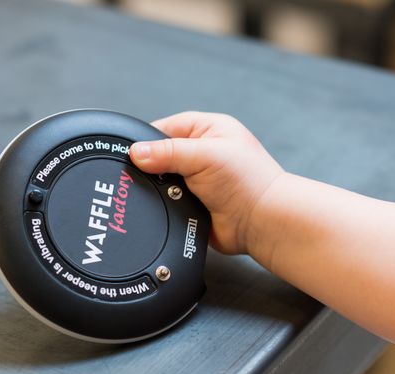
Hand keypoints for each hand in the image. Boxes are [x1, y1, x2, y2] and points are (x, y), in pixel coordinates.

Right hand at [130, 111, 283, 253]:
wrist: (262, 223)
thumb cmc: (249, 182)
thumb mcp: (205, 155)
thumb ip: (168, 152)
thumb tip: (137, 152)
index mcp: (207, 130)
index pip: (165, 128)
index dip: (147, 140)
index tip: (132, 154)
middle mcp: (201, 153)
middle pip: (160, 156)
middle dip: (152, 168)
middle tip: (147, 176)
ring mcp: (196, 180)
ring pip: (161, 181)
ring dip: (160, 189)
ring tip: (165, 193)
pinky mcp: (192, 203)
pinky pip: (167, 203)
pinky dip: (165, 207)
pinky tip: (168, 207)